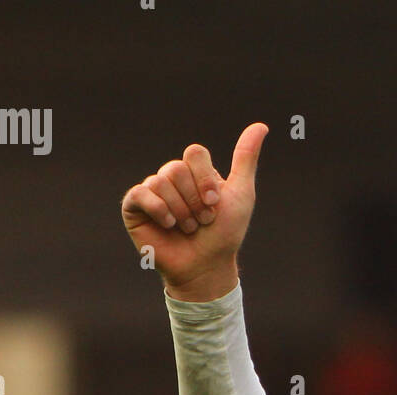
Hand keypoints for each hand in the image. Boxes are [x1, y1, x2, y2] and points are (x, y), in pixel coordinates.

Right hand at [121, 122, 268, 299]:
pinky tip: (168, 226)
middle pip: (177, 168)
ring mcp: (152, 190)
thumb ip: (246, 159)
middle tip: (202, 221)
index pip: (194, 153)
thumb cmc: (225, 235)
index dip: (206, 180)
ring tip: (188, 228)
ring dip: (181, 212)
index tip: (216, 204)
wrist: (207, 267)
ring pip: (161, 181)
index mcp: (195, 171)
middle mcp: (172, 177)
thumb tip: (261, 125)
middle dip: (195, 201)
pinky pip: (141, 193)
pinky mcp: (134, 206)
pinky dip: (160, 211)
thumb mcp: (241, 195)